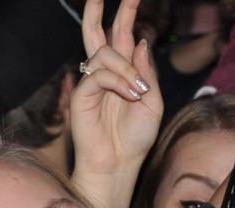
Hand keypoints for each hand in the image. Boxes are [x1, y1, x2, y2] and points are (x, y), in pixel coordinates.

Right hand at [71, 0, 162, 178]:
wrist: (120, 164)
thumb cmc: (135, 139)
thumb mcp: (153, 102)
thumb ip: (147, 72)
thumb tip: (139, 41)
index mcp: (123, 73)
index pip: (121, 35)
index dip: (126, 13)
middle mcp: (105, 75)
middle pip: (96, 33)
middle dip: (98, 9)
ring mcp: (91, 84)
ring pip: (104, 53)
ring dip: (126, 68)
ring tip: (139, 91)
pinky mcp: (82, 96)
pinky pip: (100, 74)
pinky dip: (119, 81)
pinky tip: (130, 95)